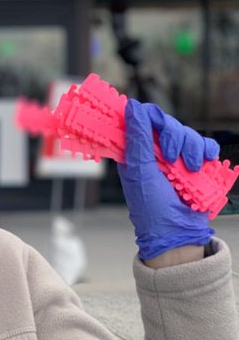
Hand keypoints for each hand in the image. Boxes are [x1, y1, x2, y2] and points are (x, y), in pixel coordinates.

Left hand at [117, 100, 219, 260]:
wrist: (177, 233)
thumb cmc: (151, 207)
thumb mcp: (139, 170)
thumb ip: (137, 138)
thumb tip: (131, 106)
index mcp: (135, 151)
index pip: (143, 119)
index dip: (150, 117)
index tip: (155, 124)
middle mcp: (155, 152)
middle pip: (168, 124)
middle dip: (174, 136)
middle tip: (173, 157)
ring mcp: (176, 159)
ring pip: (188, 134)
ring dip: (192, 147)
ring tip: (189, 167)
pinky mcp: (196, 166)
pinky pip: (206, 146)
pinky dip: (207, 150)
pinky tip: (205, 161)